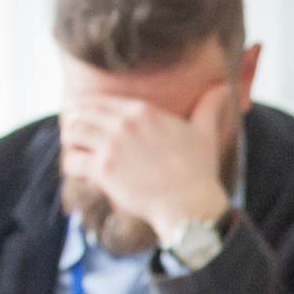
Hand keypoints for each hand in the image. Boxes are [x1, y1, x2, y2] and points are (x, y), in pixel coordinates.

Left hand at [60, 84, 231, 241]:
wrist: (191, 205)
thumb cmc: (199, 172)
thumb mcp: (205, 133)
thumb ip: (209, 107)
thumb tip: (224, 88)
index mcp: (144, 111)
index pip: (102, 100)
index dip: (88, 109)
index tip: (86, 119)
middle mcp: (125, 123)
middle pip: (82, 112)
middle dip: (73, 121)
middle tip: (73, 134)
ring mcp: (112, 146)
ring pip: (72, 132)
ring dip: (69, 141)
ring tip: (74, 150)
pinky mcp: (103, 170)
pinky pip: (72, 160)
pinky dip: (70, 165)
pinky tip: (77, 171)